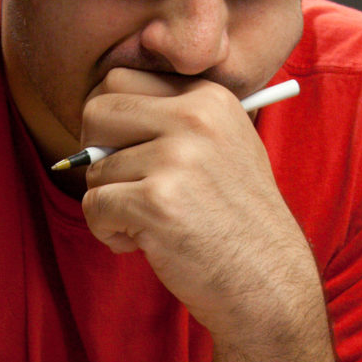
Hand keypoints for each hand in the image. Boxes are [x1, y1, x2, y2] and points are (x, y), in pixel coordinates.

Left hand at [74, 69, 321, 340]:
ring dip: (110, 204)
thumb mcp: (222, 149)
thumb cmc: (237, 222)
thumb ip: (170, 122)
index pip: (120, 78)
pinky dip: (107, 232)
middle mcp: (195, 118)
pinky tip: (141, 244)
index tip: (121, 151)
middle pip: (96, 111)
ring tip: (148, 226)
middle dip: (94, 152)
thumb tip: (93, 115)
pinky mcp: (157, 202)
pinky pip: (95, 206)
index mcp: (210, 98)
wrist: (268, 283)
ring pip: (94, 168)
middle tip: (119, 185)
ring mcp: (177, 159)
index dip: (108, 119)